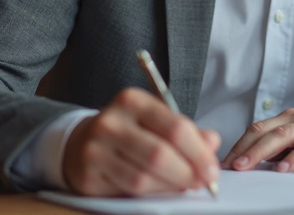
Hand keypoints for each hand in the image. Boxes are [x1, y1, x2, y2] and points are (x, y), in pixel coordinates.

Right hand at [62, 87, 220, 195]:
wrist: (81, 142)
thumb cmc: (130, 131)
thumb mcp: (157, 122)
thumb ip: (187, 132)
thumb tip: (212, 143)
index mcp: (133, 101)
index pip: (175, 127)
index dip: (198, 152)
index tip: (212, 169)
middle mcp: (111, 122)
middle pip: (159, 154)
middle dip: (188, 172)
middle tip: (203, 182)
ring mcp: (96, 149)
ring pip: (143, 176)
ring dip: (171, 186)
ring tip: (185, 186)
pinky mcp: (88, 174)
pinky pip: (128, 189)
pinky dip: (152, 193)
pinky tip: (163, 189)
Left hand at [222, 98, 293, 172]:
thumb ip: (285, 145)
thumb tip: (258, 162)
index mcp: (289, 119)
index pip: (256, 129)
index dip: (238, 145)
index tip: (223, 162)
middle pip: (263, 131)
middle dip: (242, 149)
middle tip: (227, 167)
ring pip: (281, 136)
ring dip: (260, 152)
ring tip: (246, 166)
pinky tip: (284, 168)